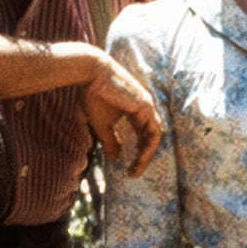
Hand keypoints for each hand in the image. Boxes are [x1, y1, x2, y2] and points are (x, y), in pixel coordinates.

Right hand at [82, 53, 162, 175]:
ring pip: (154, 136)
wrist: (92, 74)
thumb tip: (114, 158)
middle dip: (144, 157)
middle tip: (134, 172)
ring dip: (147, 155)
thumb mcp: (102, 124)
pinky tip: (140, 158)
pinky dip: (149, 146)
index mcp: (136, 111)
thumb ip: (111, 141)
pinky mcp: (146, 106)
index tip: (129, 167)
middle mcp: (145, 109)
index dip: (138, 152)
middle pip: (150, 138)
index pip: (143, 135)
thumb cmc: (94, 95)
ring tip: (137, 168)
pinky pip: (154, 131)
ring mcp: (148, 107)